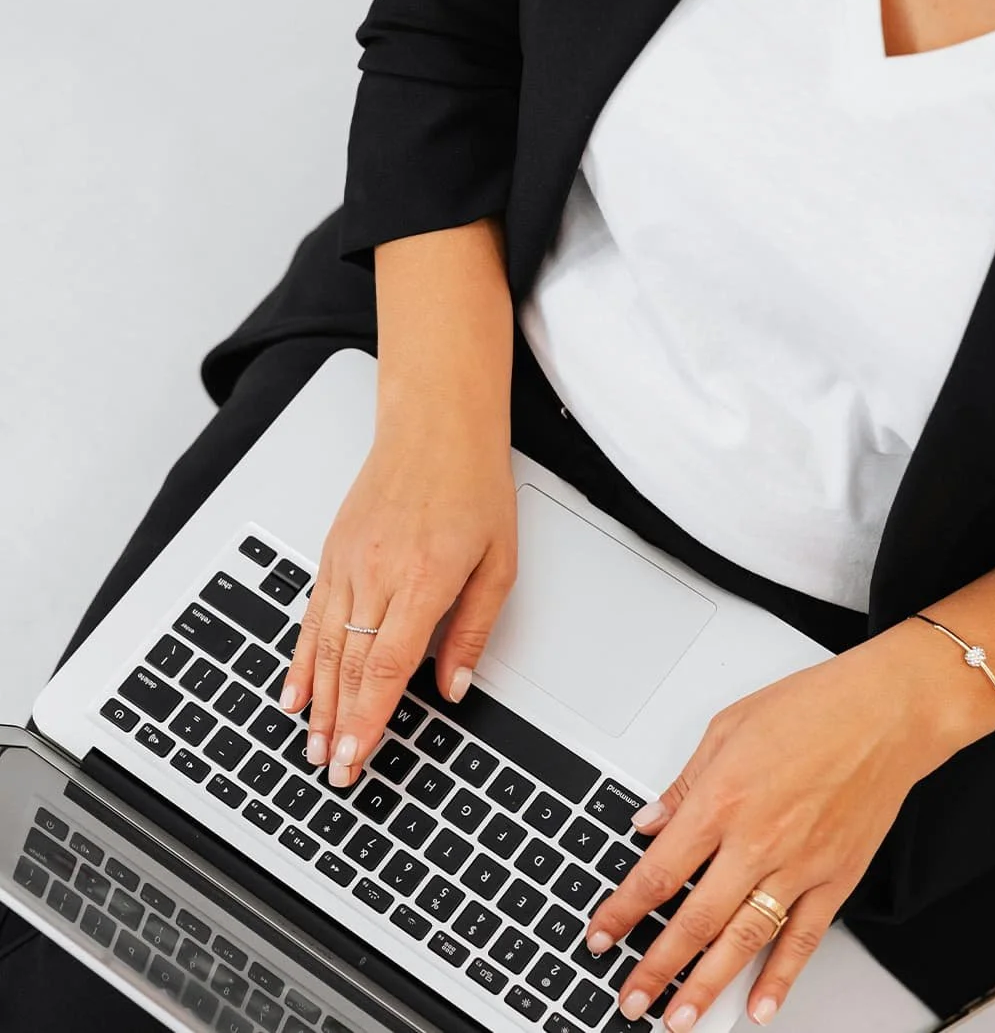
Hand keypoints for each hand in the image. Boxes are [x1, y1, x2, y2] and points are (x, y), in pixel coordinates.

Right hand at [279, 407, 516, 786]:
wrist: (435, 426)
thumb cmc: (472, 484)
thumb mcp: (499, 562)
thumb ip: (473, 630)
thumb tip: (453, 686)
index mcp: (423, 579)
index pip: (385, 667)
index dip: (369, 720)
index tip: (358, 759)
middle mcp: (378, 572)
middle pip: (348, 665)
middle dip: (339, 725)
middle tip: (334, 768)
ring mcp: (349, 561)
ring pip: (325, 645)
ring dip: (317, 702)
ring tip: (312, 744)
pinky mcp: (333, 551)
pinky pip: (312, 614)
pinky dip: (302, 658)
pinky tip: (296, 690)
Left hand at [584, 628, 968, 1028]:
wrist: (885, 714)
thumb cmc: (811, 708)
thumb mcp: (727, 728)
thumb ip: (685, 783)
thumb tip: (649, 822)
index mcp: (721, 800)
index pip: (658, 871)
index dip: (623, 910)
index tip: (601, 934)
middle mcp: (756, 841)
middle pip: (694, 919)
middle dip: (656, 966)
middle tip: (631, 997)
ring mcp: (799, 866)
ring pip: (743, 940)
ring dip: (706, 985)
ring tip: (678, 1019)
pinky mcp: (836, 878)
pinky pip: (803, 938)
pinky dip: (781, 977)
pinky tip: (760, 1006)